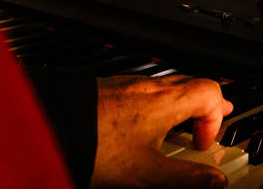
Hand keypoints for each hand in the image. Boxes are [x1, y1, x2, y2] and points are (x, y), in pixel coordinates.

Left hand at [92, 75, 232, 188]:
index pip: (211, 93)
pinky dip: (150, 104)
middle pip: (191, 85)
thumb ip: (185, 178)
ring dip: (177, 104)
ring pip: (164, 87)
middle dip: (202, 106)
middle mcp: (149, 87)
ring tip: (175, 124)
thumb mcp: (147, 173)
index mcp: (168, 101)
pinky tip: (137, 124)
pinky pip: (139, 90)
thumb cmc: (96, 147)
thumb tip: (215, 182)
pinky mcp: (105, 89)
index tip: (202, 143)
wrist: (47, 129)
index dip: (216, 117)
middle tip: (207, 122)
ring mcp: (126, 84)